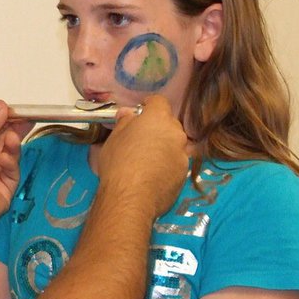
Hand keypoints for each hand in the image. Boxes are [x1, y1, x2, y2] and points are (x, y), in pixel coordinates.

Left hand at [0, 100, 32, 234]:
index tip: (17, 112)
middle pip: (3, 144)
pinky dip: (10, 163)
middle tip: (27, 119)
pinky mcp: (5, 191)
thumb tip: (2, 105)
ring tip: (12, 137)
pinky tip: (5, 157)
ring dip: (11, 146)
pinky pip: (12, 173)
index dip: (4, 122)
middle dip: (14, 131)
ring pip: (10, 157)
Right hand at [98, 95, 188, 217]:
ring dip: (163, 148)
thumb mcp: (114, 139)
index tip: (139, 113)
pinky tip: (152, 176)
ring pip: (174, 145)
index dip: (148, 105)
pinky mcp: (184, 174)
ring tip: (146, 161)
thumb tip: (128, 114)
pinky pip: (175, 163)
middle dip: (157, 128)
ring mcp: (183, 154)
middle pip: (169, 124)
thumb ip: (125, 122)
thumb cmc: (119, 163)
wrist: (132, 198)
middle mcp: (176, 133)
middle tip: (140, 140)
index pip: (158, 101)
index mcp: (158, 118)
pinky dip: (167, 166)